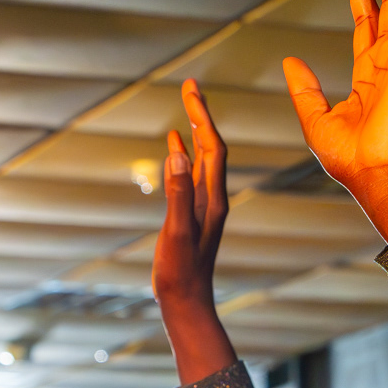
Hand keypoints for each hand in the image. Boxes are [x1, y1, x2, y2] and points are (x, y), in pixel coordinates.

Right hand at [153, 80, 236, 383]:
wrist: (187, 302)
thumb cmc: (181, 272)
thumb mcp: (177, 232)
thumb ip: (178, 194)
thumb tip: (180, 153)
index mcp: (212, 199)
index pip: (213, 148)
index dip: (203, 117)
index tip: (193, 89)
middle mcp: (212, 198)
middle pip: (210, 147)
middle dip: (201, 115)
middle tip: (190, 86)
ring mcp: (201, 205)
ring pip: (201, 159)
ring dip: (194, 131)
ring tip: (187, 105)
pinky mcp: (190, 214)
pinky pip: (188, 176)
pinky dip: (182, 156)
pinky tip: (174, 145)